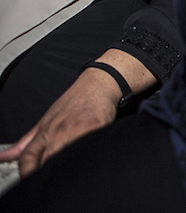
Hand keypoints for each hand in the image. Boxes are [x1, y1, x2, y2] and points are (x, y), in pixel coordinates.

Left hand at [0, 67, 118, 175]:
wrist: (98, 84)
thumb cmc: (73, 102)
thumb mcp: (45, 120)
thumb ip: (25, 143)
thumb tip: (3, 156)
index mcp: (44, 132)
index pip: (27, 158)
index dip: (26, 173)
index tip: (30, 180)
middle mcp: (58, 132)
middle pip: (46, 162)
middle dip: (46, 173)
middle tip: (52, 180)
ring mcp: (77, 130)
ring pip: (66, 157)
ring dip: (66, 167)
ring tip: (70, 171)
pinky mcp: (96, 127)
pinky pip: (89, 148)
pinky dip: (87, 156)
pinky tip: (88, 159)